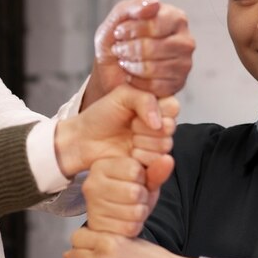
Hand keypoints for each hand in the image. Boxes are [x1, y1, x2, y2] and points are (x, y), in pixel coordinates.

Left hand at [55, 85, 177, 177]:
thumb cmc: (100, 116)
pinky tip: (129, 152)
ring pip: (164, 145)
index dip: (158, 111)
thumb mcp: (121, 95)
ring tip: (128, 138)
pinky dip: (140, 156)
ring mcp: (154, 144)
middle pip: (170, 127)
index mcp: (155, 105)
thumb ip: (145, 99)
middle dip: (146, 128)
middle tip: (130, 126)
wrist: (84, 140)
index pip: (173, 107)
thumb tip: (158, 121)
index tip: (138, 112)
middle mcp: (158, 124)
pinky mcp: (149, 162)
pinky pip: (156, 161)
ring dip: (143, 142)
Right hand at [82, 155, 174, 236]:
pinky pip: (130, 228)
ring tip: (132, 208)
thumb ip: (156, 170)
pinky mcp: (98, 227)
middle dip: (143, 197)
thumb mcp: (145, 179)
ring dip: (140, 212)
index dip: (143, 179)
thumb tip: (168, 159)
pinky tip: (126, 221)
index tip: (135, 181)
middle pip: (134, 192)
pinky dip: (135, 226)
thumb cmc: (132, 193)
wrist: (119, 218)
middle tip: (135, 198)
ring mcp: (92, 206)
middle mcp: (92, 184)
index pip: (135, 170)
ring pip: (134, 211)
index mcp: (101, 165)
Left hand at [87, 0, 194, 100]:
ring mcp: (184, 64)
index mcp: (176, 18)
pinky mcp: (178, 84)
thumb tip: (154, 4)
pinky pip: (154, 86)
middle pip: (153, 47)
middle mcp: (185, 40)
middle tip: (119, 49)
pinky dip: (136, 81)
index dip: (132, 30)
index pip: (155, 24)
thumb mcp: (118, 17)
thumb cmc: (118, 41)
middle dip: (128, 49)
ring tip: (124, 60)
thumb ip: (135, 6)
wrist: (111, 68)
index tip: (119, 32)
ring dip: (130, 65)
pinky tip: (132, 74)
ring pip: (153, 68)